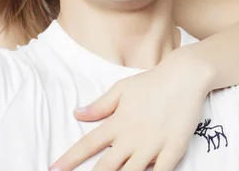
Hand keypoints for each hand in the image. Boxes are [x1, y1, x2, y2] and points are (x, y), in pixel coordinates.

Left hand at [49, 47, 214, 170]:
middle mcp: (131, 138)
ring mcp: (153, 146)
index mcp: (117, 122)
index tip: (53, 169)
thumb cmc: (152, 82)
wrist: (185, 77)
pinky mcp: (173, 150)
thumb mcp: (121, 89)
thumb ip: (99, 106)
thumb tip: (76, 113)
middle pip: (105, 168)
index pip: (87, 144)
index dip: (69, 160)